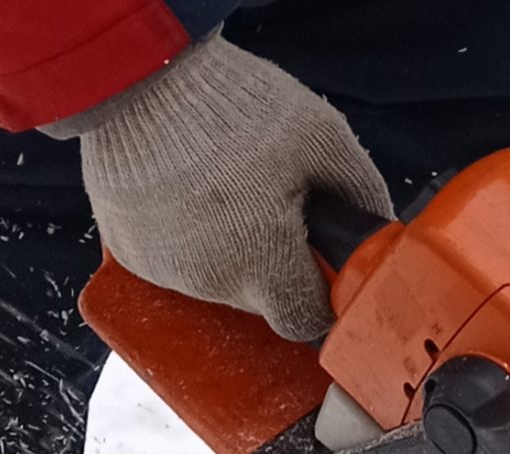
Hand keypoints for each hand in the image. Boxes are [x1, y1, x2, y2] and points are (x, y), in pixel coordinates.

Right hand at [58, 34, 391, 342]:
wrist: (139, 76)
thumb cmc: (233, 105)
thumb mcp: (323, 138)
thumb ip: (362, 192)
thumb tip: (379, 233)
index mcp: (264, 265)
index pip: (304, 321)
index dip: (318, 295)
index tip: (319, 263)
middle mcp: (212, 282)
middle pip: (261, 299)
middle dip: (274, 263)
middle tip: (271, 204)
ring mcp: (165, 272)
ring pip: (216, 281)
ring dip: (229, 250)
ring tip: (226, 189)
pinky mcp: (130, 254)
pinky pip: (174, 261)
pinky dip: (187, 237)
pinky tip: (188, 193)